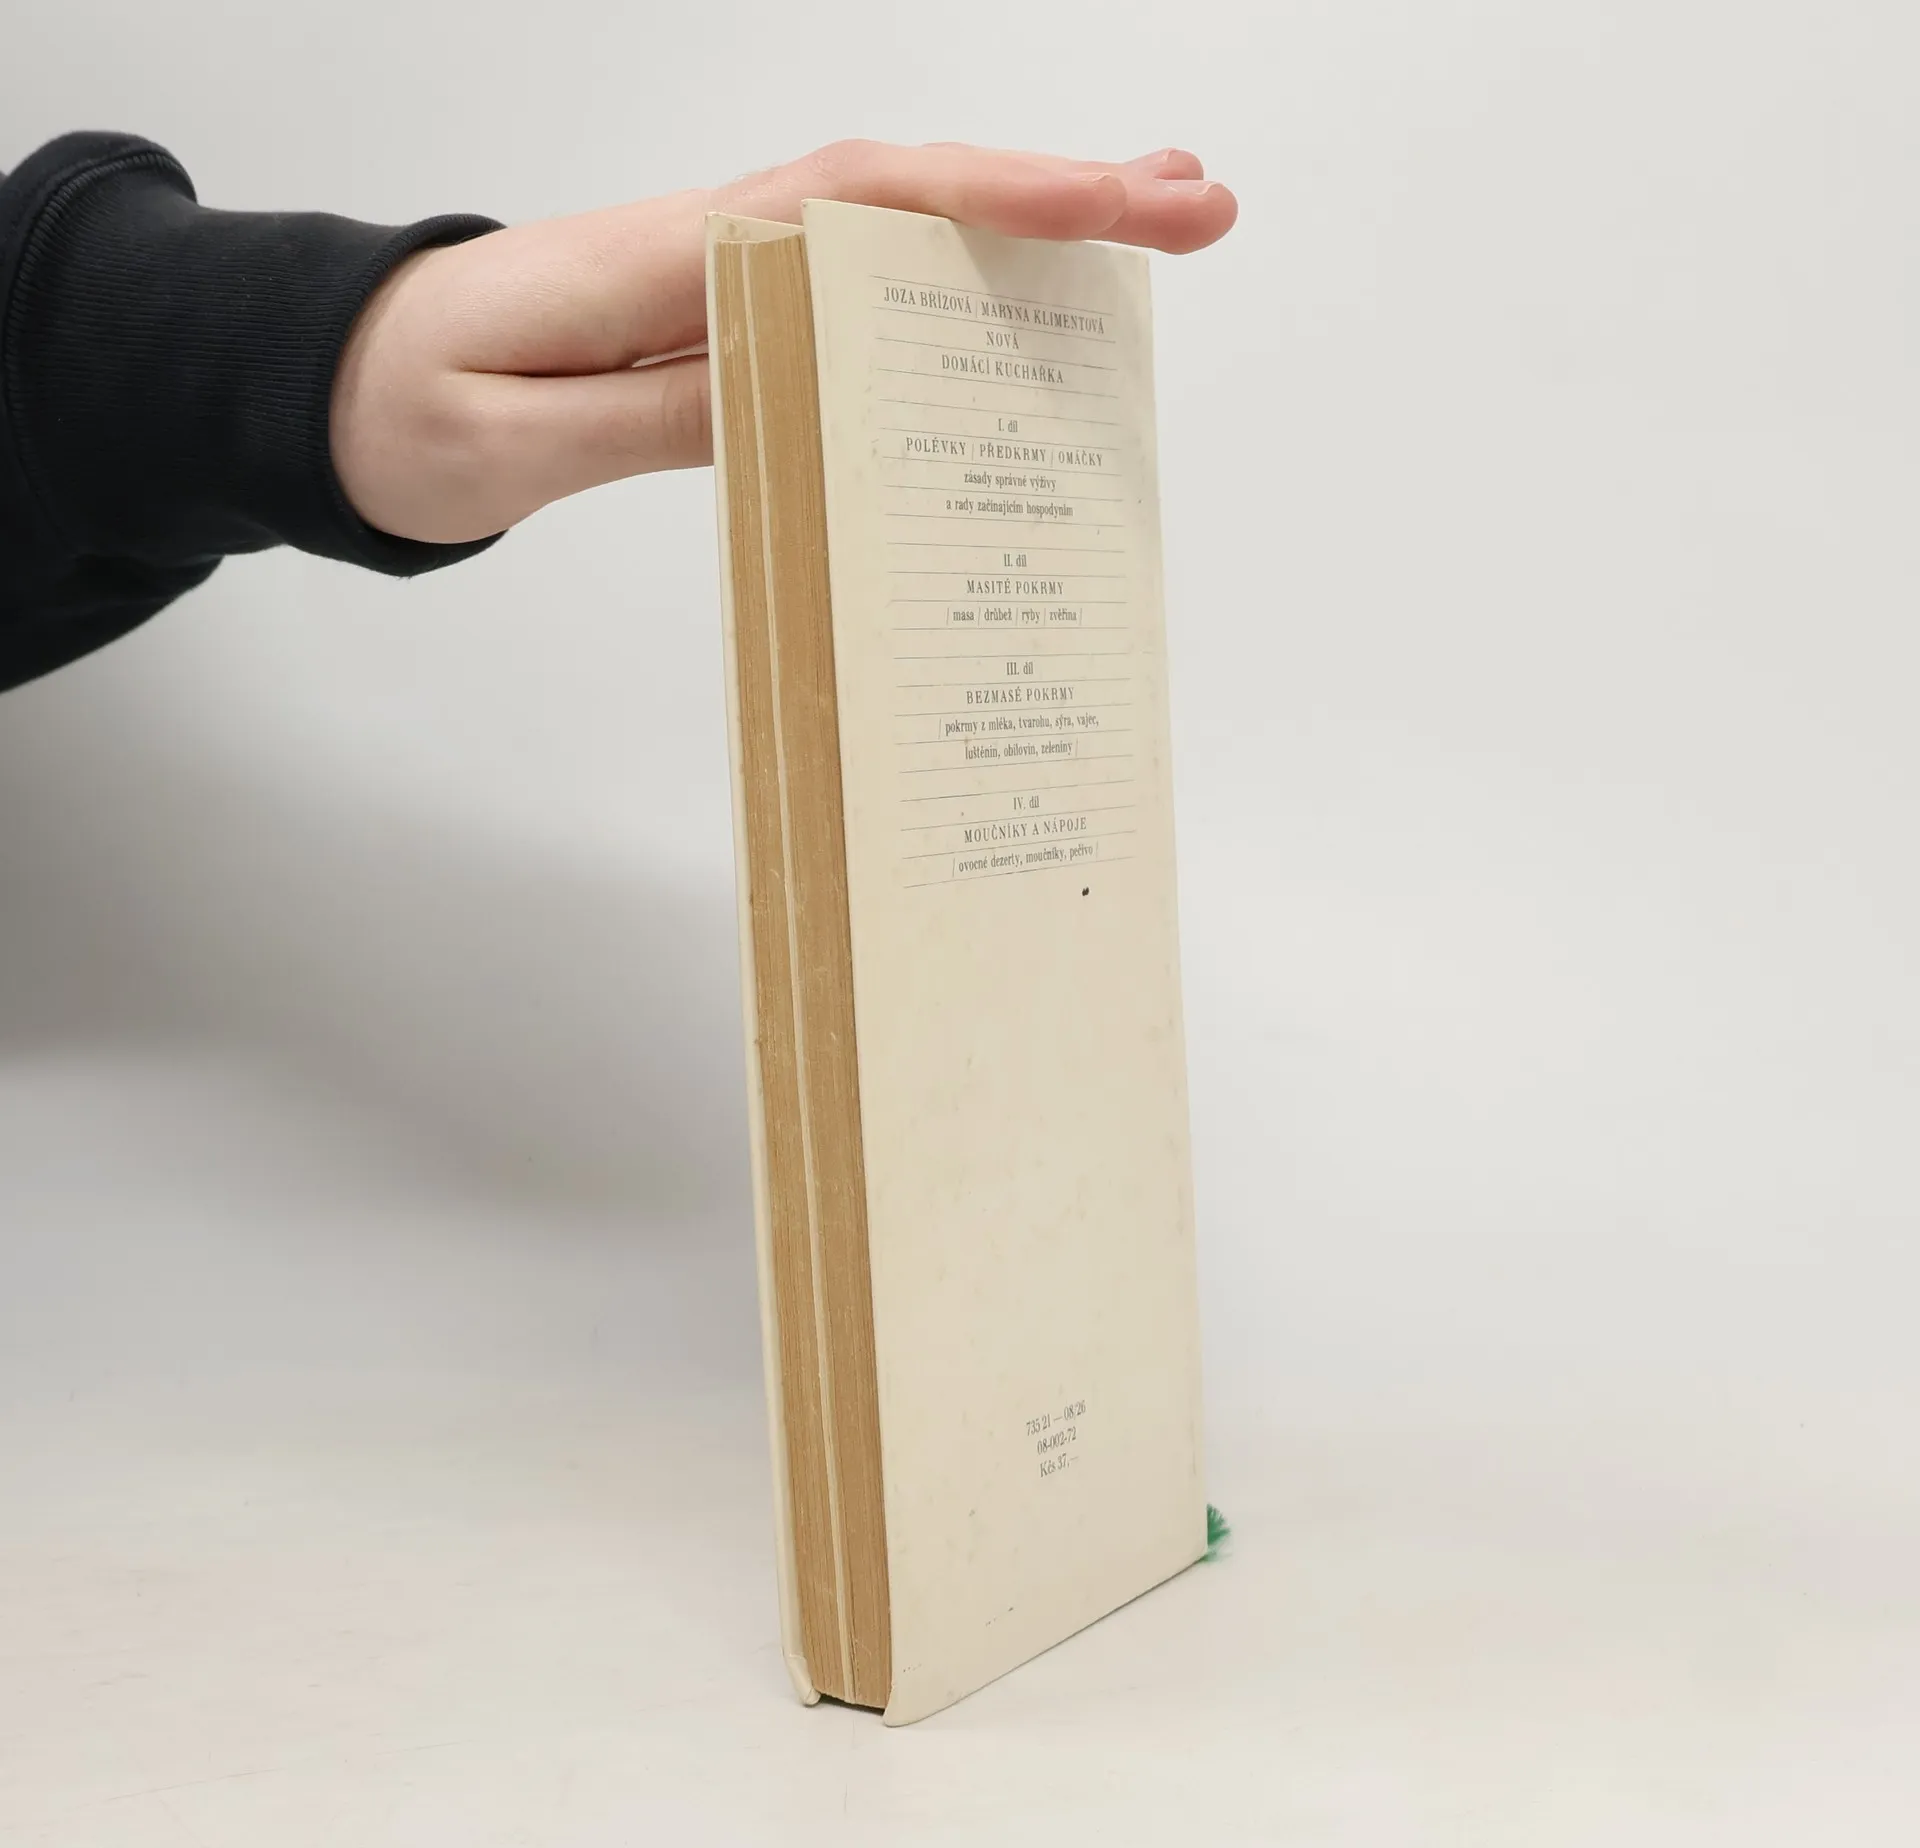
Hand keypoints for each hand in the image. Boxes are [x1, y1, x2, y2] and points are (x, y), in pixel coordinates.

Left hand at [329, 141, 1235, 544]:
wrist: (334, 391)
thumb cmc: (401, 414)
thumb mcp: (511, 439)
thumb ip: (652, 412)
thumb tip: (801, 385)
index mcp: (663, 260)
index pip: (857, 204)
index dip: (992, 199)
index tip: (1113, 204)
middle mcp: (711, 241)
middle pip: (908, 192)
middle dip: (1058, 194)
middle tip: (1197, 202)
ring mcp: (724, 269)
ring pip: (898, 223)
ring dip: (1027, 219)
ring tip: (1152, 221)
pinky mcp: (725, 310)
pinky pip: (862, 278)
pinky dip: (955, 270)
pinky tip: (1018, 295)